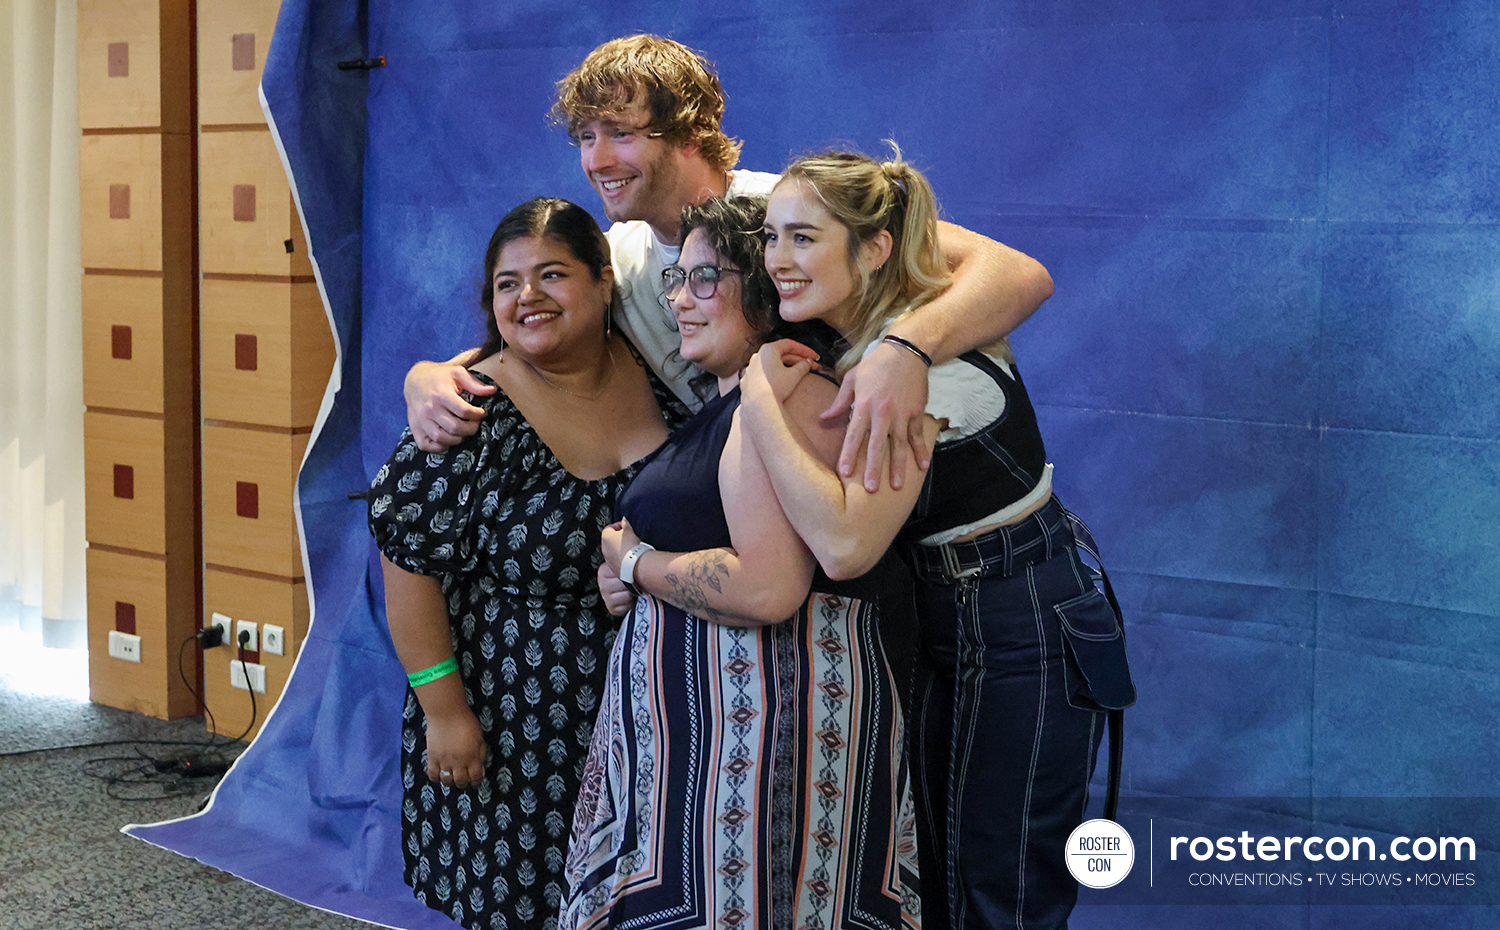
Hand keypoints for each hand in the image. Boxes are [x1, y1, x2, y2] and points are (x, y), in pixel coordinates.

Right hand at [405, 362, 494, 451]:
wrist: (415, 380)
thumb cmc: (440, 377)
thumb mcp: (458, 373)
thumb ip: (475, 384)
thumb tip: (493, 390)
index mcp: (441, 394)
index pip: (464, 411)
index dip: (477, 415)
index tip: (482, 413)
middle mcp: (429, 409)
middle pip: (455, 428)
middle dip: (471, 429)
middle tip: (475, 424)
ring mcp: (420, 420)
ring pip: (442, 438)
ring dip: (457, 439)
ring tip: (463, 431)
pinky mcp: (415, 428)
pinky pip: (426, 445)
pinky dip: (439, 446)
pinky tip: (448, 438)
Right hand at [423, 706, 486, 787]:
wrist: (447, 712)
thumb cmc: (466, 722)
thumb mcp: (480, 737)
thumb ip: (481, 754)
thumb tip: (480, 769)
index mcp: (472, 757)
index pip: (476, 777)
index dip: (476, 782)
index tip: (475, 781)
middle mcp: (458, 762)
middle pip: (461, 782)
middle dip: (464, 783)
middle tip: (463, 780)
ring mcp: (444, 760)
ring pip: (446, 781)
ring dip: (450, 782)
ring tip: (451, 778)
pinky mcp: (432, 757)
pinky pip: (432, 774)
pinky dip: (436, 778)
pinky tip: (440, 774)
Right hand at [597, 561, 634, 616]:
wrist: (625, 588)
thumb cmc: (626, 575)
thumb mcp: (623, 565)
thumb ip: (625, 560)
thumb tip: (632, 550)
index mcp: (603, 572)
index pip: (620, 572)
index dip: (631, 574)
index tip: (633, 574)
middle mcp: (603, 585)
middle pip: (624, 585)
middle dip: (631, 585)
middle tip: (632, 583)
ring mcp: (606, 597)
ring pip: (626, 596)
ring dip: (632, 594)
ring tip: (630, 591)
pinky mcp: (611, 608)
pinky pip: (626, 607)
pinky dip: (630, 604)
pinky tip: (628, 599)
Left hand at [600, 519, 639, 572]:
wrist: (634, 564)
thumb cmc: (630, 547)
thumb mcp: (629, 531)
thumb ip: (625, 524)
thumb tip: (624, 520)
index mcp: (606, 536)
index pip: (609, 527)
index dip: (618, 525)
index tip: (625, 526)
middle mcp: (604, 548)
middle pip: (610, 539)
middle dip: (619, 537)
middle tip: (628, 536)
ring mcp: (608, 558)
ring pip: (613, 550)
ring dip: (620, 547)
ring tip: (630, 547)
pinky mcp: (613, 566)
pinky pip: (616, 559)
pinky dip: (621, 556)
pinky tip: (630, 556)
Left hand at [744, 342, 813, 407]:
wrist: (759, 406)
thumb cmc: (775, 389)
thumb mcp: (795, 375)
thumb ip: (803, 365)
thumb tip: (808, 362)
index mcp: (768, 350)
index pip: (789, 344)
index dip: (804, 350)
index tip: (813, 356)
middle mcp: (757, 357)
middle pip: (781, 354)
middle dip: (798, 359)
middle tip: (810, 365)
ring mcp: (751, 369)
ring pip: (773, 364)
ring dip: (788, 367)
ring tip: (800, 373)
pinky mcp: (749, 381)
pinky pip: (765, 374)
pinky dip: (776, 375)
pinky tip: (784, 381)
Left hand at [821, 340, 929, 491]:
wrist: (907, 351)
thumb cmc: (876, 364)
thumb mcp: (853, 378)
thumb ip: (839, 402)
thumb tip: (823, 418)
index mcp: (864, 404)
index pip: (854, 435)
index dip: (849, 455)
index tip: (844, 473)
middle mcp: (883, 412)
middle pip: (877, 446)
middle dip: (873, 469)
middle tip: (871, 490)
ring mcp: (902, 414)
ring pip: (900, 445)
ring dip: (898, 467)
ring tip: (896, 486)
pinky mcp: (917, 412)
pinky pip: (918, 436)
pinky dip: (921, 451)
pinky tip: (921, 467)